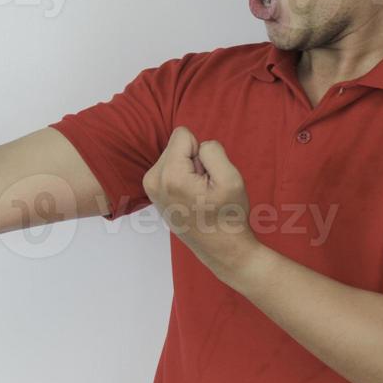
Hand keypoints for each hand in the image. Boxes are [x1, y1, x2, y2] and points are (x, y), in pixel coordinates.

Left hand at [143, 126, 261, 281]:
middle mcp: (153, 181)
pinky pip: (171, 167)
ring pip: (174, 155)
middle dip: (194, 160)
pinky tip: (191, 197)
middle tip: (205, 187)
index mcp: (170, 176)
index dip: (202, 150)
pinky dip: (183, 176)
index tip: (207, 176)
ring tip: (199, 194)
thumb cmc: (228, 216)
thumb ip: (212, 150)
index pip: (182, 134)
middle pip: (176, 144)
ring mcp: (151, 188)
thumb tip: (196, 146)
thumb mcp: (231, 178)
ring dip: (190, 169)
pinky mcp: (154, 192)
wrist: (221, 248)